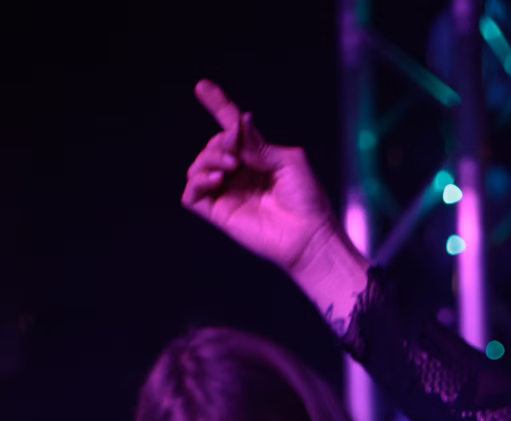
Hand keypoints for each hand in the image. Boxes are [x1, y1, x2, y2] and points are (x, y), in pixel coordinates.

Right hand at [181, 81, 369, 327]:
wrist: (310, 235)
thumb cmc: (307, 199)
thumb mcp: (289, 160)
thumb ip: (259, 143)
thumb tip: (240, 121)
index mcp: (255, 159)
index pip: (230, 129)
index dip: (218, 107)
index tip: (202, 86)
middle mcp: (238, 174)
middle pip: (212, 146)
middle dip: (220, 141)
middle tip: (237, 152)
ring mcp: (227, 194)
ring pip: (198, 166)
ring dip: (209, 157)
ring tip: (231, 166)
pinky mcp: (220, 213)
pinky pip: (191, 195)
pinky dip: (197, 181)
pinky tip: (218, 178)